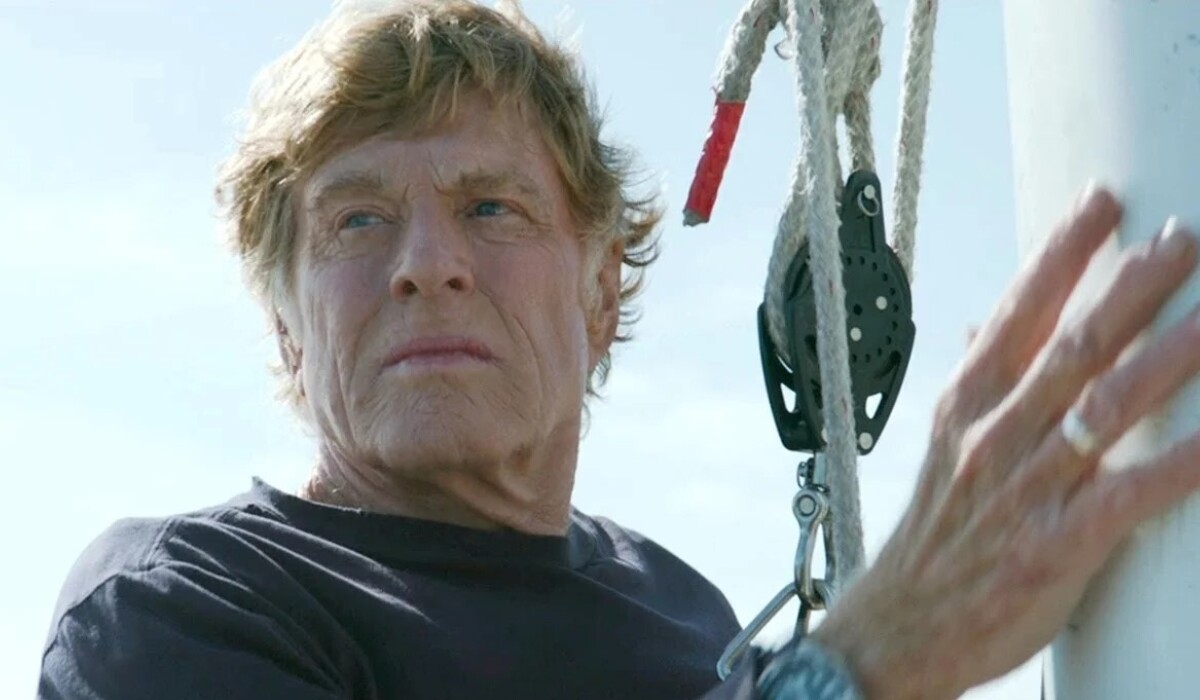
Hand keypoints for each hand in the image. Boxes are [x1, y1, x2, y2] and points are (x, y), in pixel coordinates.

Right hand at [809, 185, 1199, 699]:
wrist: (901, 624)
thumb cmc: (933, 534)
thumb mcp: (943, 446)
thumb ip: (977, 381)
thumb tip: (989, 322)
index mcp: (965, 404)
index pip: (1016, 312)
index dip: (1061, 254)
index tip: (1102, 203)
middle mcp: (995, 435)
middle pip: (1073, 346)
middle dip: (1132, 287)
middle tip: (1182, 238)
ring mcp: (1026, 488)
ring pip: (1106, 407)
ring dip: (1169, 356)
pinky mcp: (1056, 545)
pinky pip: (1132, 494)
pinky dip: (1183, 462)